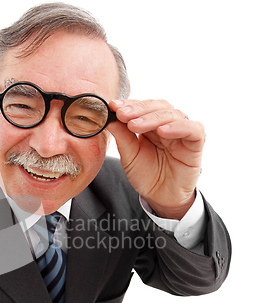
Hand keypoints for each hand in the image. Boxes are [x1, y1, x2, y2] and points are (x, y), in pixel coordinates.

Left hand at [108, 99, 204, 219]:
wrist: (161, 197)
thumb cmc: (146, 175)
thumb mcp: (129, 156)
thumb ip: (122, 137)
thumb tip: (108, 118)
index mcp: (151, 125)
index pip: (142, 107)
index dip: (129, 104)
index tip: (113, 106)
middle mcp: (168, 125)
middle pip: (157, 107)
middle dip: (138, 109)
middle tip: (122, 114)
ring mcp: (182, 133)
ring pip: (173, 115)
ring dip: (152, 118)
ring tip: (135, 125)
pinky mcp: (195, 144)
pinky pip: (193, 130)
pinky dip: (178, 127)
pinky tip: (162, 131)